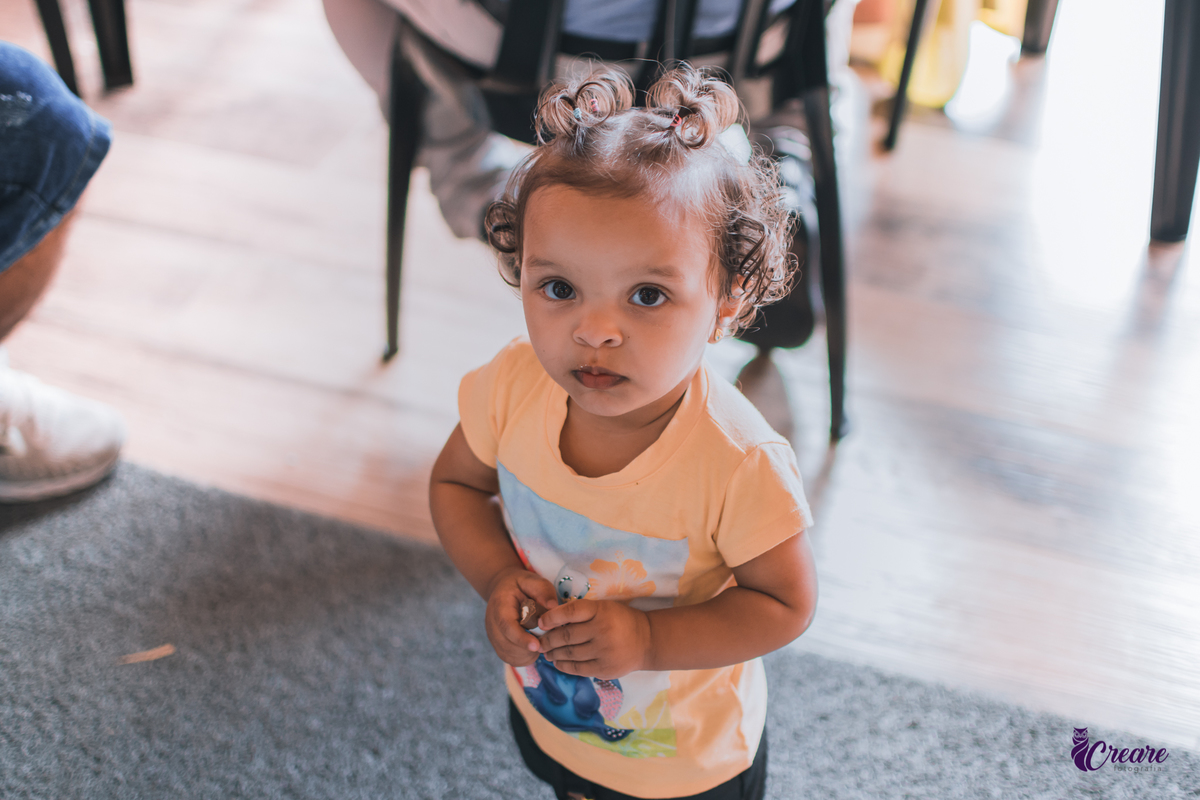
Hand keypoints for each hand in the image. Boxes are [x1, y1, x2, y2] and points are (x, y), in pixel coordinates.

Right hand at [484, 567, 558, 666]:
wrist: (505, 590)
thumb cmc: (522, 586)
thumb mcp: (533, 581)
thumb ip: (543, 591)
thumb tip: (553, 607)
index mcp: (500, 605)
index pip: (506, 626)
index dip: (520, 638)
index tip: (536, 646)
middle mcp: (492, 623)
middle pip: (507, 644)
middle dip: (528, 648)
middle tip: (547, 641)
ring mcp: (493, 636)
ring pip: (509, 655)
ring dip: (527, 654)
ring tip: (541, 641)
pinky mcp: (498, 645)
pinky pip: (511, 659)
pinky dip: (525, 658)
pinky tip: (534, 648)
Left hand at [536, 599, 651, 679]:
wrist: (647, 641)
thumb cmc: (621, 620)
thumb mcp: (604, 608)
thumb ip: (582, 612)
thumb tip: (551, 620)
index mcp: (601, 611)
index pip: (570, 611)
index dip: (552, 617)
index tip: (541, 622)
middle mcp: (602, 630)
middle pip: (566, 636)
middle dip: (548, 640)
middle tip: (540, 641)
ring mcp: (603, 651)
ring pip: (569, 653)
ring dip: (553, 653)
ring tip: (546, 653)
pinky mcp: (604, 669)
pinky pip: (577, 668)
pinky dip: (563, 666)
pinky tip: (557, 662)